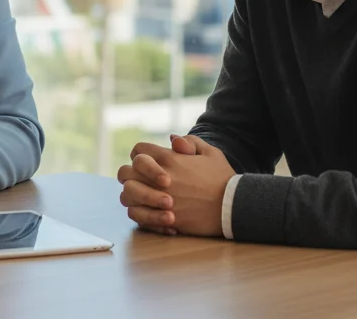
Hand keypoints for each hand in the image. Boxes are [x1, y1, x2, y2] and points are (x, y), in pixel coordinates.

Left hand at [117, 134, 234, 237]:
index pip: (138, 150)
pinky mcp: (162, 218)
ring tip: (143, 197)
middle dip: (130, 174)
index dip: (140, 154)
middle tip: (140, 179)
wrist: (231, 206)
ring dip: (132, 194)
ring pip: (126, 195)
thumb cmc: (222, 178)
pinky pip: (136, 216)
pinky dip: (139, 213)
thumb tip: (172, 139)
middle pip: (125, 172)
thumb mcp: (209, 152)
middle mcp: (159, 178)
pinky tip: (150, 211)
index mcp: (169, 159)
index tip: (147, 161)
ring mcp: (159, 199)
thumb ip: (189, 142)